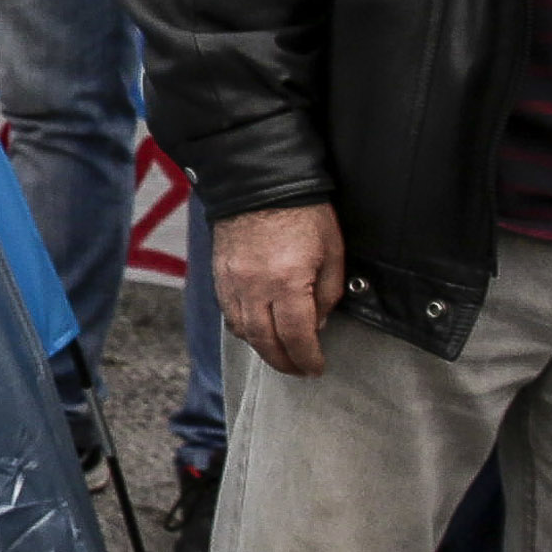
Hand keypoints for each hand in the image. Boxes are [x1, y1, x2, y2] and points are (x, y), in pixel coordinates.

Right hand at [217, 202, 345, 378]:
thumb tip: (317, 323)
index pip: (297, 336)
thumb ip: (328, 293)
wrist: (259, 181)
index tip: (316, 368)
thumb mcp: (332, 251)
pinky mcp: (219, 275)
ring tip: (279, 354)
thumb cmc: (303, 212)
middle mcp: (255, 288)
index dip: (308, 358)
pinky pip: (229, 314)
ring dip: (263, 349)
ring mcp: (232, 283)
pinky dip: (244, 329)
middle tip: (299, 370)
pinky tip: (257, 329)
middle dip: (284, 362)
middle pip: (266, 342)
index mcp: (287, 282)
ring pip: (244, 332)